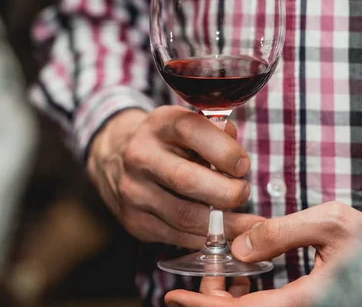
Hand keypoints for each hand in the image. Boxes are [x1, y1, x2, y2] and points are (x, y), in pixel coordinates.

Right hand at [88, 106, 264, 248]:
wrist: (117, 158)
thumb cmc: (168, 142)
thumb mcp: (188, 124)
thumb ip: (218, 133)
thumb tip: (239, 160)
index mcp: (160, 124)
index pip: (192, 131)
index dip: (225, 151)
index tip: (243, 166)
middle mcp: (141, 156)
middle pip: (187, 179)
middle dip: (226, 192)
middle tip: (243, 193)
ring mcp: (133, 190)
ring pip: (184, 215)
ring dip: (222, 223)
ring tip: (244, 223)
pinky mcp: (133, 220)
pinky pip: (177, 236)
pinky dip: (204, 237)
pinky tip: (221, 234)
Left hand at [165, 201, 361, 305]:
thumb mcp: (328, 222)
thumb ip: (282, 232)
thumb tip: (238, 247)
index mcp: (307, 298)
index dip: (205, 304)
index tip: (175, 295)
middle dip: (212, 297)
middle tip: (196, 273)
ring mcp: (303, 306)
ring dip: (227, 294)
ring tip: (218, 267)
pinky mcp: (305, 303)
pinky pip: (267, 305)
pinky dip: (246, 292)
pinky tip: (242, 271)